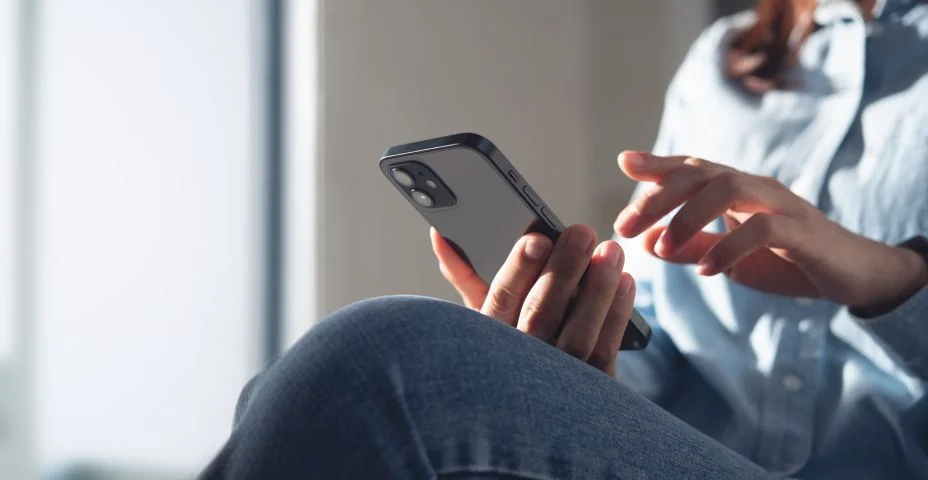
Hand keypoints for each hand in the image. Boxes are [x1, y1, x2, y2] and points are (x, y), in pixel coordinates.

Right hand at [430, 225, 634, 376]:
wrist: (537, 416)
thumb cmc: (509, 350)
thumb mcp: (483, 319)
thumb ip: (465, 276)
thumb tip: (440, 234)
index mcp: (487, 340)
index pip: (500, 301)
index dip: (518, 269)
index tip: (537, 238)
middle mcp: (518, 363)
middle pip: (540, 314)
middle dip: (563, 270)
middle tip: (582, 232)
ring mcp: (556, 382)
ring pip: (577, 334)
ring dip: (597, 288)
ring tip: (610, 251)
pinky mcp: (591, 391)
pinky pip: (604, 351)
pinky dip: (616, 314)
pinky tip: (623, 282)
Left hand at [613, 151, 927, 311]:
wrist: (851, 276)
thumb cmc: (786, 261)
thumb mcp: (727, 258)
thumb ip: (689, 248)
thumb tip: (644, 242)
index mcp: (737, 190)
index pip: (693, 167)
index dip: (659, 163)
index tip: (624, 162)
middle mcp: (756, 187)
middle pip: (701, 173)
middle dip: (658, 197)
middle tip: (625, 227)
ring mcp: (781, 204)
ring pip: (727, 188)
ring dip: (687, 218)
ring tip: (663, 249)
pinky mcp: (803, 232)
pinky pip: (762, 228)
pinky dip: (727, 247)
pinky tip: (706, 270)